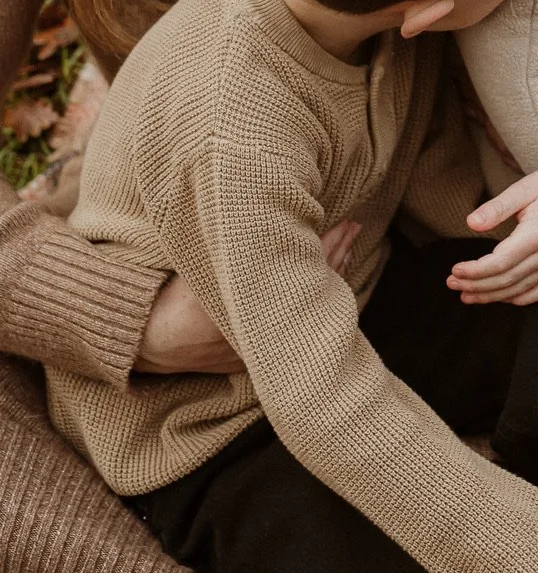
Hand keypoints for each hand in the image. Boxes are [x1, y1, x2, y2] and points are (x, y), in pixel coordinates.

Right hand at [134, 221, 359, 373]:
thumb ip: (237, 246)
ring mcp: (265, 348)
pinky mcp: (257, 359)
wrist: (147, 341)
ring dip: (330, 274)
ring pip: (311, 307)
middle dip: (337, 253)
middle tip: (354, 226)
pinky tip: (326, 283)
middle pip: (315, 287)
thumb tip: (270, 213)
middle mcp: (267, 332)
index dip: (329, 242)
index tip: (346, 221)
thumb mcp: (204, 266)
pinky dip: (314, 299)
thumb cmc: (172, 297)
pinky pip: (298, 324)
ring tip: (347, 245)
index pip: (306, 267)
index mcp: (257, 306)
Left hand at [452, 159, 537, 305]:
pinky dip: (519, 299)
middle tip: (451, 284)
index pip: (499, 263)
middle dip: (475, 286)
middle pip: (506, 280)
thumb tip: (470, 223)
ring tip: (467, 296)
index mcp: (535, 235)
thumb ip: (496, 208)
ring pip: (519, 289)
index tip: (454, 271)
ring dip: (491, 296)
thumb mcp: (523, 188)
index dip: (474, 271)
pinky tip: (502, 298)